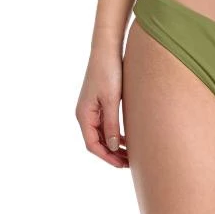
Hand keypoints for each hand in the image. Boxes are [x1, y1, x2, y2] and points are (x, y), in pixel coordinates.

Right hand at [75, 49, 128, 167]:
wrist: (107, 49)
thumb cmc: (108, 71)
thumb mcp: (111, 100)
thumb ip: (112, 125)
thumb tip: (113, 147)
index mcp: (83, 114)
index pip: (92, 145)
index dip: (107, 157)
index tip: (122, 164)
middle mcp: (84, 114)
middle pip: (97, 143)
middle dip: (112, 155)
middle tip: (130, 163)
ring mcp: (91, 110)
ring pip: (102, 136)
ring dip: (114, 147)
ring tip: (131, 155)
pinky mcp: (98, 105)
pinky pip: (105, 127)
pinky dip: (115, 136)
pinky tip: (127, 140)